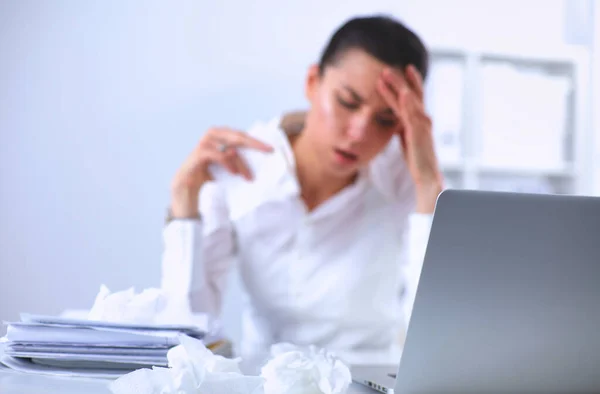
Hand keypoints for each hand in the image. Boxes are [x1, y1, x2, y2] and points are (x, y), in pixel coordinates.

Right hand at [170, 127, 272, 217]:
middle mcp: (208, 141)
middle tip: (266, 150)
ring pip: (225, 144)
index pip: (237, 135)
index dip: (254, 140)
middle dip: (252, 142)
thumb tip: (258, 161)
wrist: (185, 203)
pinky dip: (225, 161)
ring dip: (239, 160)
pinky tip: (233, 173)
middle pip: (233, 134)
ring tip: (248, 176)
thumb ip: (236, 163)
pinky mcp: (194, 159)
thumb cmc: (207, 188)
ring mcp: (199, 149)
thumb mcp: (226, 174)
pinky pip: (212, 153)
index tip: (270, 148)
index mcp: (216, 143)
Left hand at [377, 65, 443, 212]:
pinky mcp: (419, 132)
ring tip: (387, 73)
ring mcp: (422, 124)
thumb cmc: (417, 159)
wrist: (426, 175)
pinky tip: (403, 92)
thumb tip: (396, 122)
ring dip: (399, 86)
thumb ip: (403, 128)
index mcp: (418, 120)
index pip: (411, 98)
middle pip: (411, 94)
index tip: (397, 71)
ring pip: (409, 100)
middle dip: (400, 80)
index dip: (403, 85)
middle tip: (387, 67)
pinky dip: (408, 102)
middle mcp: (422, 119)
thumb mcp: (407, 139)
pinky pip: (412, 114)